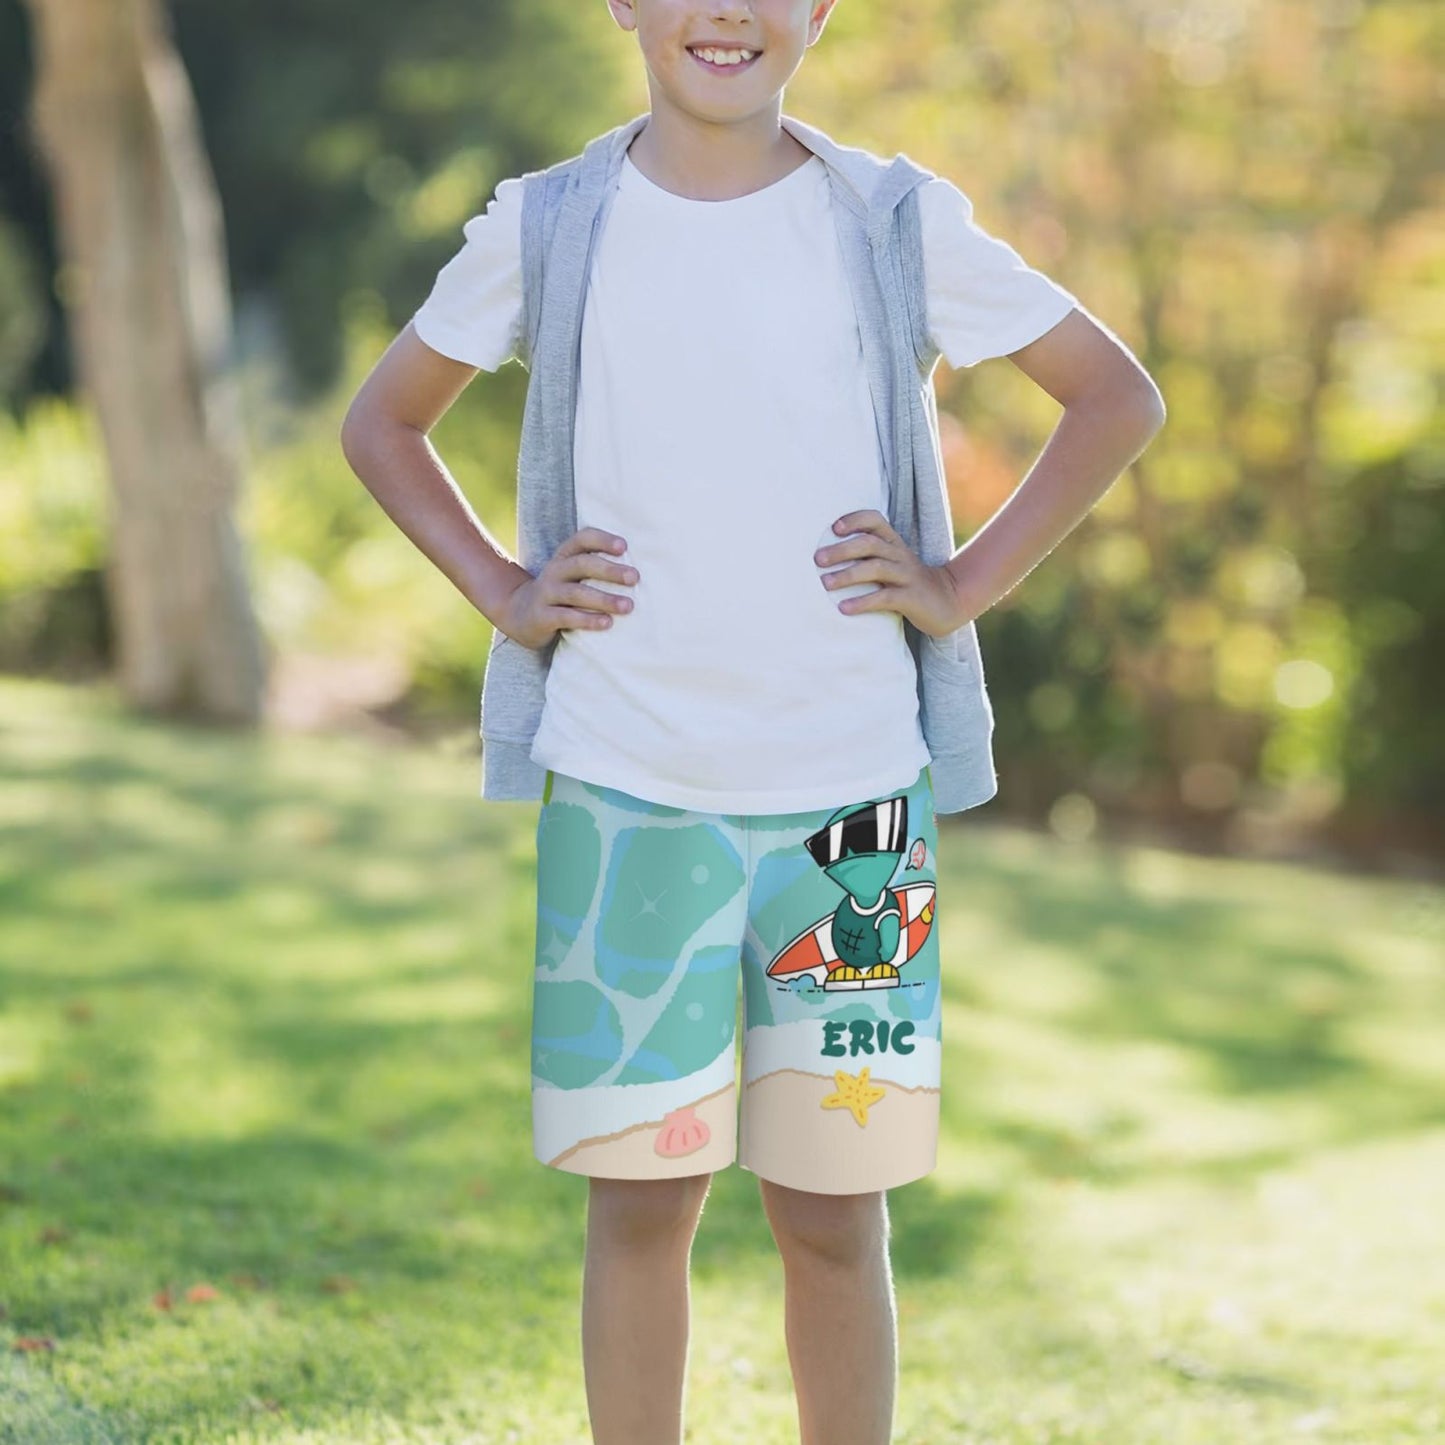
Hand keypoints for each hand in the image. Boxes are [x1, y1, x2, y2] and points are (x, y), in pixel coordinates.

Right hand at [493, 527, 637, 649]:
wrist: (519, 615)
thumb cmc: (560, 593)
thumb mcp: (572, 576)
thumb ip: (596, 569)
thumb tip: (639, 572)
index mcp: (564, 556)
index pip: (582, 539)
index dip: (602, 540)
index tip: (624, 546)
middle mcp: (554, 571)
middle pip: (582, 564)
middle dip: (610, 570)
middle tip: (635, 578)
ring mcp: (545, 593)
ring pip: (576, 593)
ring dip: (604, 599)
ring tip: (628, 606)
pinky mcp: (542, 617)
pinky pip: (566, 617)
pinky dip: (588, 619)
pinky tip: (607, 623)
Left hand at [814, 510, 966, 638]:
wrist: (948, 601)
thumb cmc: (908, 582)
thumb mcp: (892, 563)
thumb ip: (868, 556)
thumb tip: (827, 556)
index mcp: (894, 543)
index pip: (875, 520)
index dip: (854, 520)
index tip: (833, 528)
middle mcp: (900, 555)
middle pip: (870, 543)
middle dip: (841, 550)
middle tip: (818, 559)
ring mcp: (907, 576)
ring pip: (876, 568)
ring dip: (848, 575)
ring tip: (825, 583)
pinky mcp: (911, 598)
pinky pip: (885, 598)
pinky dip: (862, 602)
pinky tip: (843, 608)